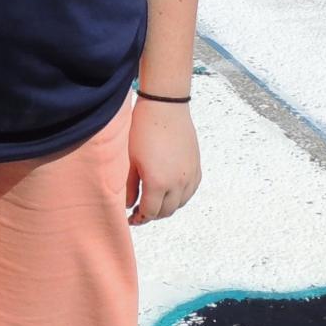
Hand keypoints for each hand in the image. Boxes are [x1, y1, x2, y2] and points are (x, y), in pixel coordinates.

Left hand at [124, 98, 202, 225]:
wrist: (165, 107)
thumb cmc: (143, 130)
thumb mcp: (131, 160)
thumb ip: (130, 186)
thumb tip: (129, 205)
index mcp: (158, 183)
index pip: (150, 212)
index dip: (139, 218)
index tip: (131, 217)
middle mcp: (178, 183)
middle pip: (166, 211)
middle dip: (152, 214)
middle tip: (140, 210)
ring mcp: (190, 175)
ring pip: (180, 203)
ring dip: (167, 207)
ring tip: (154, 201)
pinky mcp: (196, 167)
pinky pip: (191, 191)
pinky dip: (181, 196)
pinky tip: (170, 191)